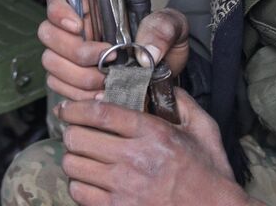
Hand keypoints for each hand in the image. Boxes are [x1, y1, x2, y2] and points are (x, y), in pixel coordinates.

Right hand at [37, 0, 190, 101]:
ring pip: (51, 62)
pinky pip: (58, 85)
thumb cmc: (163, 42)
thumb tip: (146, 49)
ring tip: (106, 82)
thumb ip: (162, 28)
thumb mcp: (172, 26)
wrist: (166, 72)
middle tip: (105, 60)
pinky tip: (100, 95)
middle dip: (75, 51)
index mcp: (91, 6)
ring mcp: (68, 54)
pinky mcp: (69, 79)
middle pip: (48, 34)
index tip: (78, 26)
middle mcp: (73, 29)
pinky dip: (77, 94)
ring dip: (78, 76)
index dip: (60, 12)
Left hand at [58, 90, 256, 205]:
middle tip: (77, 135)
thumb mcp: (204, 131)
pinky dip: (80, 186)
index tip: (66, 109)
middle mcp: (135, 159)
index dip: (74, 108)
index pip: (98, 113)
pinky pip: (79, 193)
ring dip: (75, 160)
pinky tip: (90, 182)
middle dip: (73, 134)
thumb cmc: (209, 174)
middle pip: (78, 138)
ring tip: (83, 159)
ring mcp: (125, 187)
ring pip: (73, 165)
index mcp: (153, 134)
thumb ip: (182, 102)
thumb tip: (157, 82)